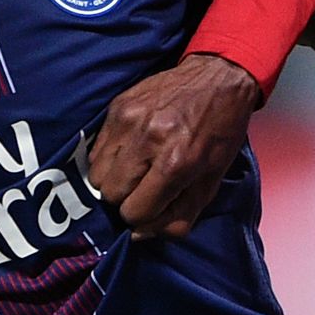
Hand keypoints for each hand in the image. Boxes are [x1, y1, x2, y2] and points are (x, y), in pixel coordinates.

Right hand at [86, 52, 262, 238]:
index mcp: (176, 163)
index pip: (135, 212)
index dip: (143, 217)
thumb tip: (140, 235)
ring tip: (136, 169)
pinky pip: (96, 151)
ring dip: (114, 180)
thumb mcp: (212, 182)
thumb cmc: (219, 134)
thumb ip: (179, 216)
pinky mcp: (117, 106)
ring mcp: (128, 121)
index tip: (154, 205)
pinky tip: (131, 151)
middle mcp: (148, 140)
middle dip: (126, 199)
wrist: (217, 78)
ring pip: (96, 175)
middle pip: (110, 195)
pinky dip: (109, 159)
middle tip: (145, 187)